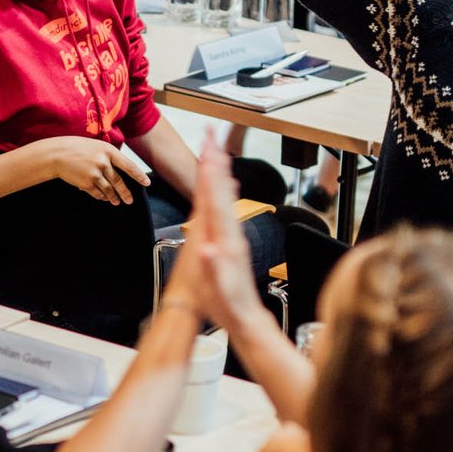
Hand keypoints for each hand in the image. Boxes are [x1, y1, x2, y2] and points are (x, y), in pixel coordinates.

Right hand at [41, 137, 149, 205]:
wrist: (57, 154)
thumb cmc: (77, 148)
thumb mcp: (96, 146)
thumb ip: (109, 156)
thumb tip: (121, 170)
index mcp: (108, 151)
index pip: (128, 165)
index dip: (138, 175)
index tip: (146, 183)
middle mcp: (103, 162)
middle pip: (119, 181)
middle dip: (125, 193)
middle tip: (130, 200)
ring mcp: (95, 173)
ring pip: (109, 190)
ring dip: (114, 198)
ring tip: (117, 202)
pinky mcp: (86, 183)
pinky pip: (98, 193)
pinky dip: (101, 197)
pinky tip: (104, 199)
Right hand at [163, 139, 267, 332]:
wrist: (246, 318)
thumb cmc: (228, 306)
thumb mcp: (219, 290)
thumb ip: (213, 267)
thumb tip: (206, 248)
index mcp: (224, 240)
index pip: (214, 198)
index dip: (210, 172)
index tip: (207, 148)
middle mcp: (231, 232)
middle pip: (221, 188)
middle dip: (215, 160)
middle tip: (211, 133)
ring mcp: (233, 234)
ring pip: (225, 194)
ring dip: (220, 170)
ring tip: (217, 149)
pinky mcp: (232, 239)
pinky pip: (227, 206)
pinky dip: (225, 189)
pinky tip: (228, 182)